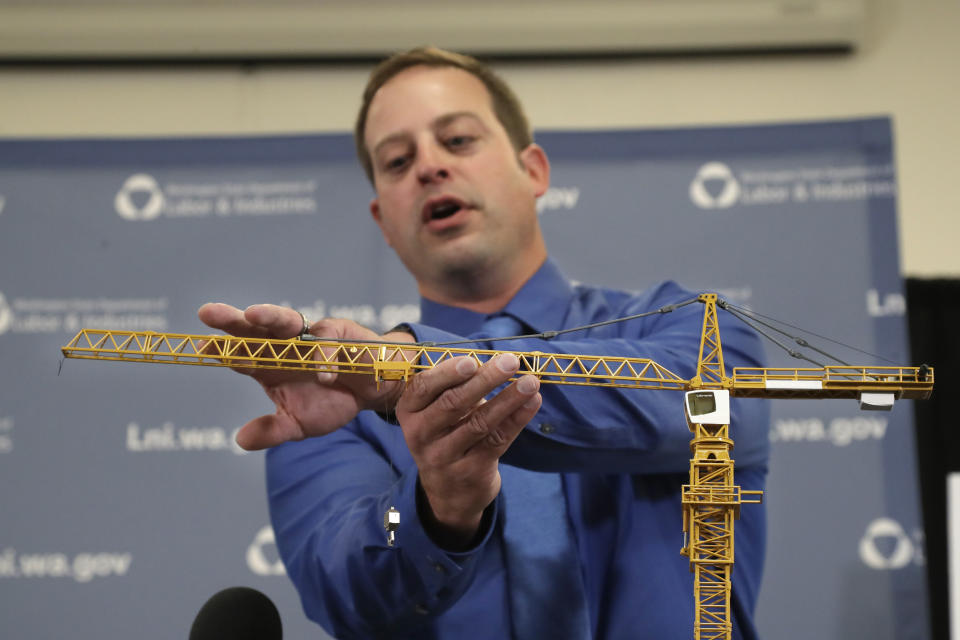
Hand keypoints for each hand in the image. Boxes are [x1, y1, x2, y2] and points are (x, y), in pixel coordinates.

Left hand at [198, 302, 412, 449]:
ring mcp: (310, 337)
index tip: (202, 350)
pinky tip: (325, 376)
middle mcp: (284, 347)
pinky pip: (328, 342)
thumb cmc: (331, 401)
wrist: (371, 392)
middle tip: (207, 313)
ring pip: (285, 321)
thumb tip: (240, 441)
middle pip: (253, 330)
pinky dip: (325, 358)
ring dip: (268, 316)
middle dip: (231, 320)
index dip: (221, 351)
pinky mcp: (339, 333)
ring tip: (251, 314)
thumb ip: (272, 431)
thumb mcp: (298, 423)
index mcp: (269, 366)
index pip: (240, 355)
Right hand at [396, 352, 541, 548]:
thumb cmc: (445, 434)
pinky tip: (533, 402)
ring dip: (508, 399)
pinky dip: (517, 418)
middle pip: (453, 403)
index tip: (473, 360)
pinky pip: (497, 440)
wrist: (448, 491)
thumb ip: (455, 386)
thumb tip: (494, 361)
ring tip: (530, 382)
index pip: (424, 387)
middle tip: (510, 362)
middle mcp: (421, 434)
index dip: (448, 373)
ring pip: (479, 423)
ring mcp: (444, 456)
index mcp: (409, 411)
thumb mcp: (436, 411)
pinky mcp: (470, 471)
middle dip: (485, 380)